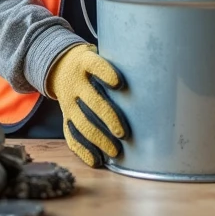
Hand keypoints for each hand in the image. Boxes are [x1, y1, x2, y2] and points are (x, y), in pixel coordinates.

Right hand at [46, 44, 125, 166]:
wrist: (60, 66)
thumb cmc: (94, 63)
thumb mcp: (101, 55)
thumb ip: (119, 63)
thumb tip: (154, 75)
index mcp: (84, 62)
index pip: (95, 65)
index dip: (106, 73)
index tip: (120, 83)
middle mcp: (74, 82)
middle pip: (92, 101)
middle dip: (108, 118)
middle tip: (124, 133)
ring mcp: (67, 101)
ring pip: (81, 123)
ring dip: (98, 138)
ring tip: (115, 151)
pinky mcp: (65, 116)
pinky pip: (70, 135)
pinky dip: (83, 150)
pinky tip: (96, 160)